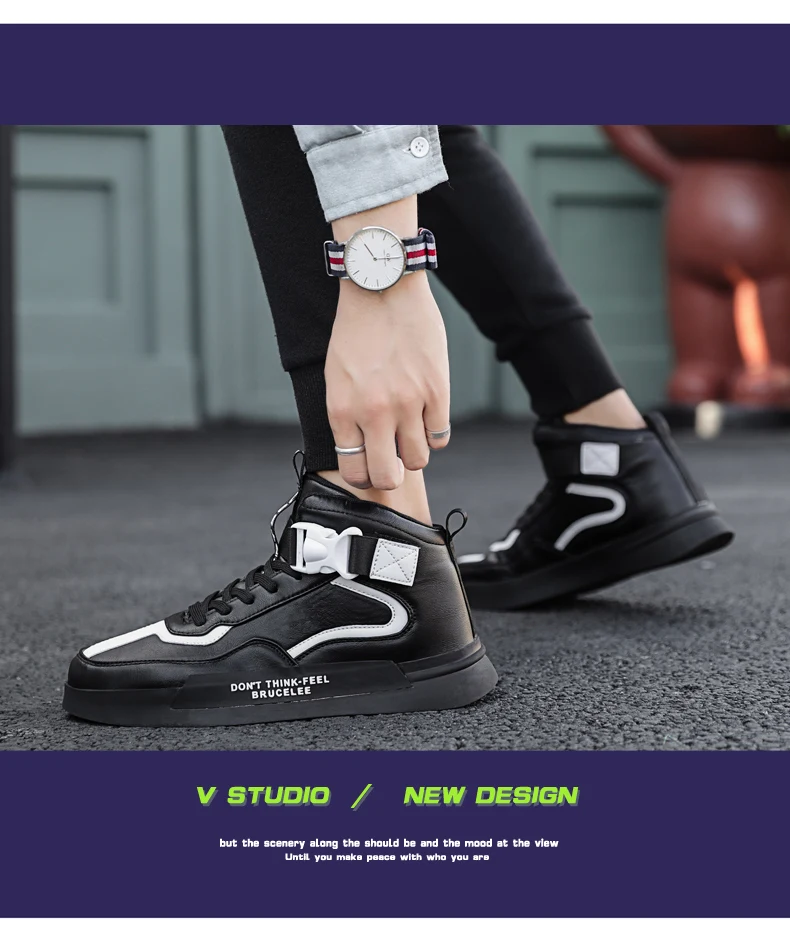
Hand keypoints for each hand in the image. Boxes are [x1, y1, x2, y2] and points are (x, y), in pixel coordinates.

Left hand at [325, 272, 450, 490]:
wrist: (383, 288)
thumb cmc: (356, 332)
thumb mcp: (337, 378)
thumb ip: (348, 416)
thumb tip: (364, 449)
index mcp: (343, 411)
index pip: (354, 471)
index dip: (364, 476)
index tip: (370, 468)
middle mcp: (374, 413)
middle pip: (386, 477)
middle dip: (390, 476)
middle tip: (393, 463)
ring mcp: (408, 404)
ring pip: (418, 460)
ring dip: (414, 451)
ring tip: (410, 430)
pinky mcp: (437, 392)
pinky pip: (440, 436)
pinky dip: (434, 432)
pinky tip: (427, 415)